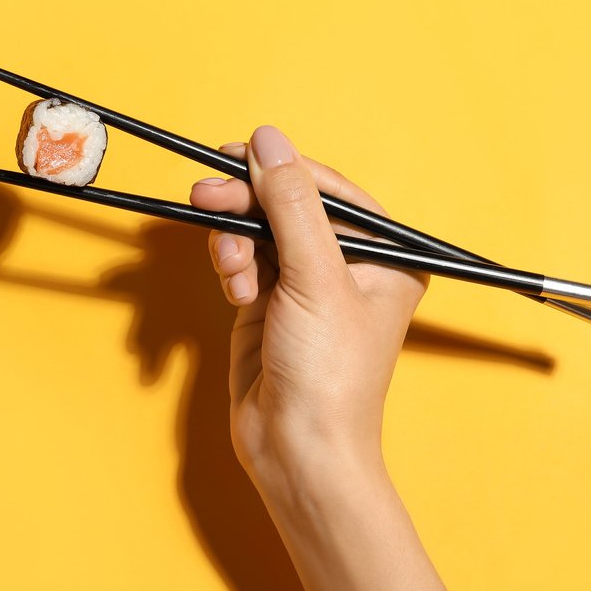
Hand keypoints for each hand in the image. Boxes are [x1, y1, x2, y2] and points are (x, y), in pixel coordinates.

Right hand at [189, 125, 427, 496]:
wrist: (298, 450)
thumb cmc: (330, 375)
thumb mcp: (315, 278)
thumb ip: (290, 205)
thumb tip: (268, 140)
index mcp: (385, 255)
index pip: (329, 190)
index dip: (282, 169)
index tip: (236, 155)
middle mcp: (348, 266)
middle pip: (287, 207)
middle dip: (247, 205)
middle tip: (205, 197)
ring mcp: (305, 286)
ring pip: (258, 232)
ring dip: (236, 244)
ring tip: (234, 273)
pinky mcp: (268, 304)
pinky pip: (242, 262)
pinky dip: (232, 269)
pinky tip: (237, 294)